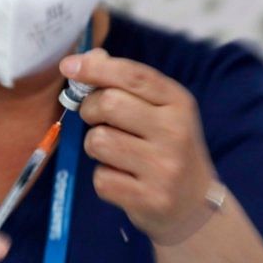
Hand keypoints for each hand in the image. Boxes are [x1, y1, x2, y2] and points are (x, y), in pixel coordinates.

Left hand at [60, 49, 217, 245]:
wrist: (193, 205)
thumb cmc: (167, 149)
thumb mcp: (159, 111)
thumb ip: (127, 84)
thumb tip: (90, 57)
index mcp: (178, 103)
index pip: (133, 75)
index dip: (95, 68)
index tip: (69, 66)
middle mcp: (175, 132)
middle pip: (108, 104)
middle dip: (90, 109)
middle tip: (98, 120)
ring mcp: (164, 168)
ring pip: (98, 141)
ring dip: (96, 146)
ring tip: (116, 154)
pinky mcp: (149, 198)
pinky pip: (101, 178)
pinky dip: (104, 178)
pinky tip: (124, 180)